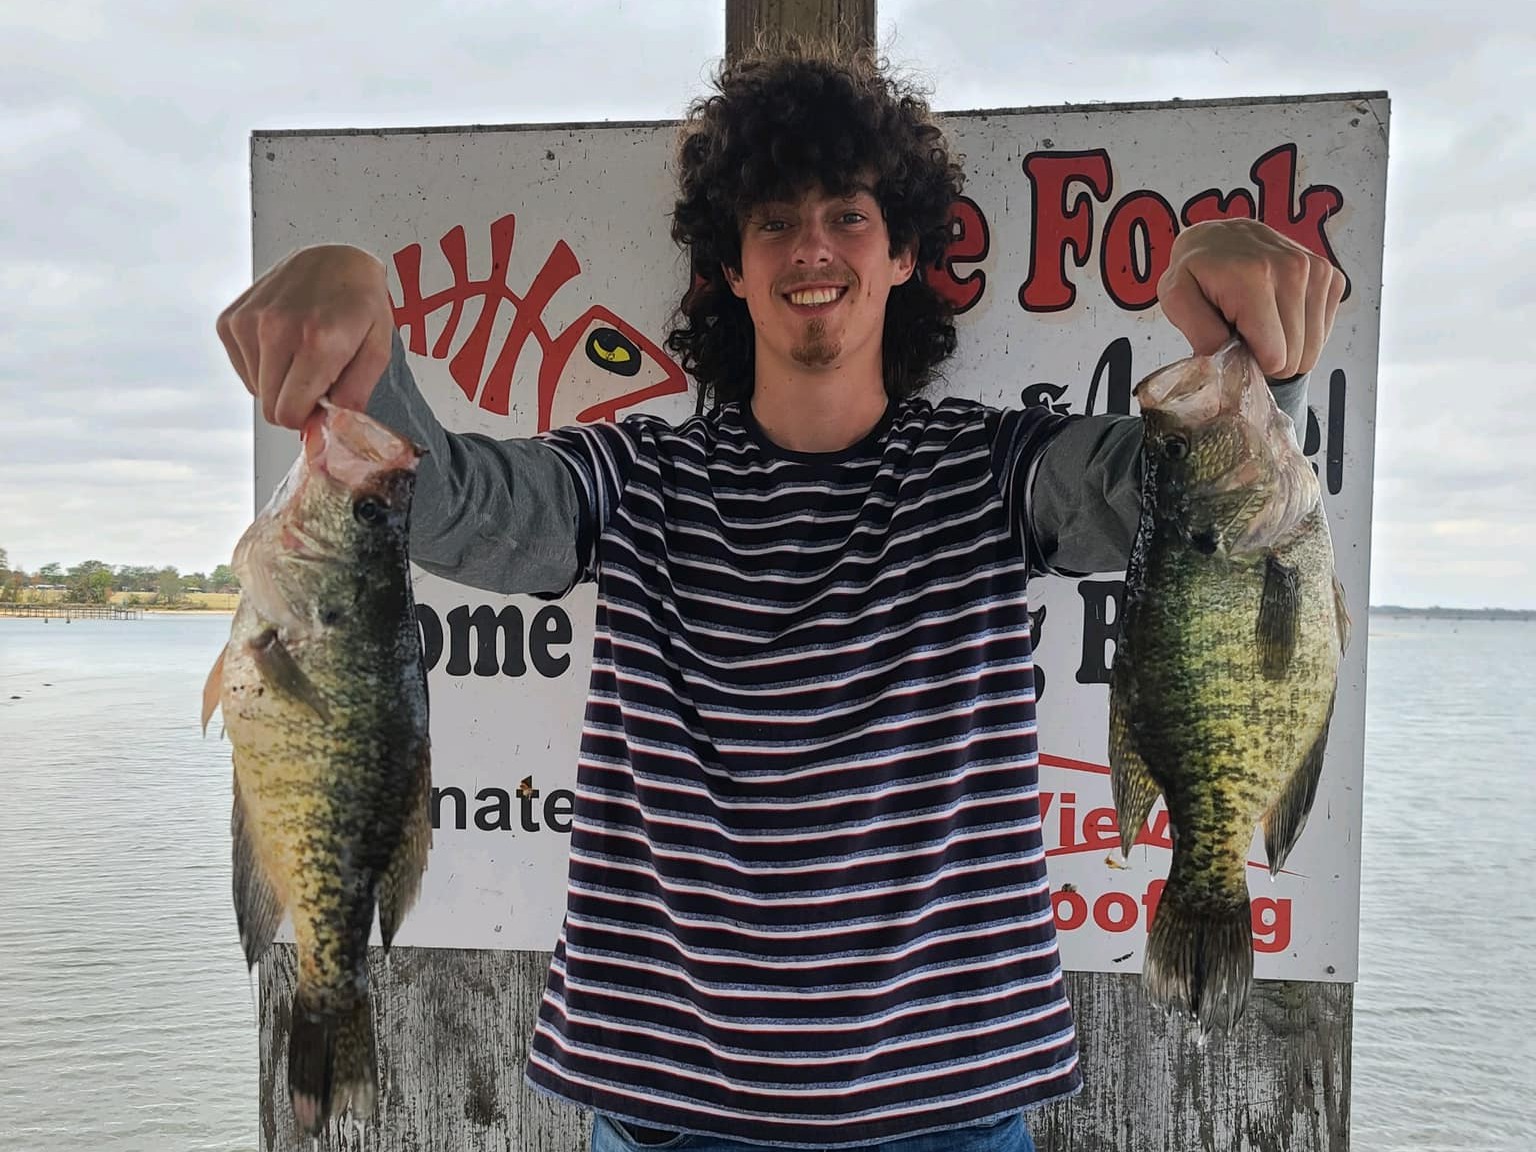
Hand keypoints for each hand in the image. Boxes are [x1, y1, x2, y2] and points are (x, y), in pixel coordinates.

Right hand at [216, 244, 394, 428]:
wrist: (335, 258)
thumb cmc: (360, 304)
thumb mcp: (377, 351)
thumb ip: (355, 395)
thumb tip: (327, 427)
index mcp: (317, 341)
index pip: (289, 414)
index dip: (307, 417)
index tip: (322, 403)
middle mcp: (276, 329)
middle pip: (270, 407)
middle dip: (294, 402)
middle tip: (317, 377)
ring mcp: (249, 322)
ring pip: (256, 390)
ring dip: (279, 382)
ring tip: (302, 352)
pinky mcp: (230, 319)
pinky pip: (243, 369)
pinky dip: (263, 365)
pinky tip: (283, 342)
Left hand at [1156, 219, 1345, 378]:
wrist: (1220, 236)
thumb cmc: (1196, 271)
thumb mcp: (1176, 299)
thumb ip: (1199, 334)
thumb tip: (1230, 363)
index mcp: (1254, 279)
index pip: (1275, 357)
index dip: (1253, 364)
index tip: (1235, 345)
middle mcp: (1293, 270)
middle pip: (1296, 356)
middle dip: (1269, 356)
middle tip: (1244, 332)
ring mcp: (1317, 271)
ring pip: (1312, 348)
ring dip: (1286, 345)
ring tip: (1259, 320)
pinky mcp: (1330, 276)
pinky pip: (1323, 331)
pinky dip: (1301, 332)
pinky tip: (1278, 314)